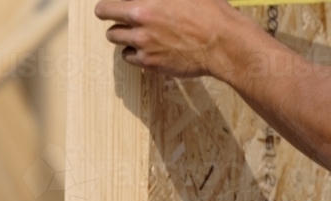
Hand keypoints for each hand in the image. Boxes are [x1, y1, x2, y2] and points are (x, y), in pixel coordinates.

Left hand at [95, 0, 239, 77]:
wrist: (223, 43)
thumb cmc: (209, 14)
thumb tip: (152, 0)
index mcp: (143, 5)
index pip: (107, 7)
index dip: (108, 8)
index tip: (111, 9)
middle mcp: (139, 26)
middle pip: (109, 26)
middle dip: (116, 23)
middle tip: (126, 23)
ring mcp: (144, 47)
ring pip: (118, 43)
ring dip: (124, 38)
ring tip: (138, 35)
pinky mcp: (152, 64)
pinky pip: (131, 59)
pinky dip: (135, 54)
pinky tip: (147, 49)